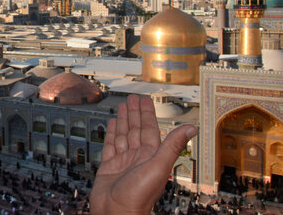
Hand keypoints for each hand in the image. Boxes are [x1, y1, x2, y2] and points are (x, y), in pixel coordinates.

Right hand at [90, 94, 196, 214]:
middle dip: (134, 113)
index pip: (149, 128)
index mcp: (151, 156)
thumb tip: (192, 128)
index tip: (144, 100)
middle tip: (133, 98)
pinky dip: (111, 133)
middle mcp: (138, 157)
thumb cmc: (139, 196)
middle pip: (136, 129)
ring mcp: (123, 161)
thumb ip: (173, 145)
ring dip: (123, 120)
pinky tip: (112, 124)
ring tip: (122, 106)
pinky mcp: (109, 167)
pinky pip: (111, 145)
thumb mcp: (159, 166)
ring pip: (123, 135)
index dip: (147, 113)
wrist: (117, 213)